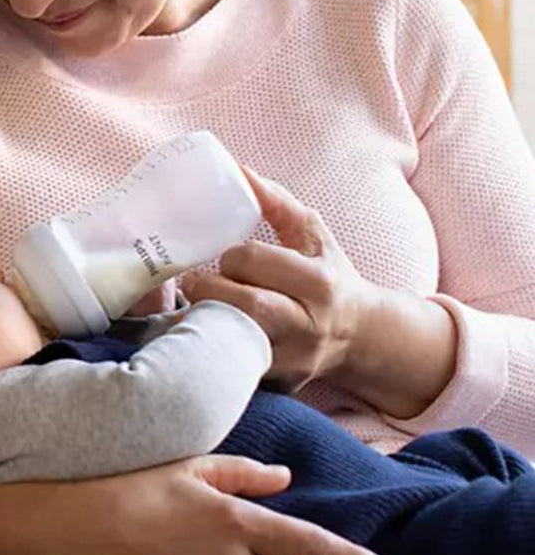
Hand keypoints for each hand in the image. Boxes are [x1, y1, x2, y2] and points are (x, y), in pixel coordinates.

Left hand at [181, 168, 379, 392]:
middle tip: (192, 282)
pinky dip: (210, 352)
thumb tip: (239, 170)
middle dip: (208, 290)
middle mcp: (310, 324)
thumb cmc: (329, 275)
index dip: (231, 257)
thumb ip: (276, 201)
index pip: (256, 262)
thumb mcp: (312, 234)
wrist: (362, 336)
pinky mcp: (279, 384)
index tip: (224, 258)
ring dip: (202, 322)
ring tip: (191, 306)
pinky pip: (234, 369)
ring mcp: (294, 359)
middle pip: (246, 305)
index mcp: (319, 282)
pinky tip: (199, 337)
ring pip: (236, 342)